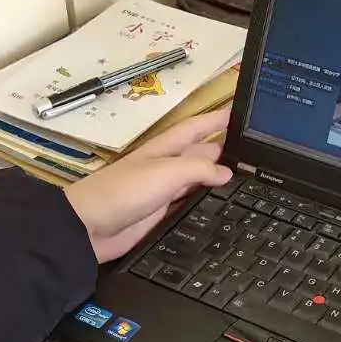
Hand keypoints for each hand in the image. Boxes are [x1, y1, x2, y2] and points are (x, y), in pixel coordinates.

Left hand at [64, 108, 230, 261]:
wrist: (89, 227)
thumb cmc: (123, 191)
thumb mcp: (166, 172)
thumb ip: (199, 168)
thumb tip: (226, 172)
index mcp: (165, 148)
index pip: (196, 127)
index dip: (217, 119)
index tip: (239, 113)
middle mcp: (166, 167)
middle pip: (200, 152)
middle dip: (223, 148)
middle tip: (251, 151)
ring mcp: (162, 191)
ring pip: (196, 179)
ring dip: (216, 177)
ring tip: (243, 177)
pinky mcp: (160, 215)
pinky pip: (188, 204)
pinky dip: (204, 202)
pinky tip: (217, 204)